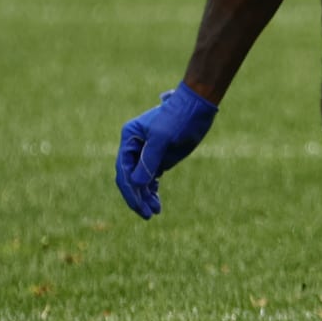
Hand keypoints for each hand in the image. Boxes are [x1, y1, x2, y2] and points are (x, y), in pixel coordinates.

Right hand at [115, 83, 217, 218]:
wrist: (197, 106)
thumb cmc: (179, 117)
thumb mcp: (163, 138)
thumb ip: (149, 160)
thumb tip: (137, 184)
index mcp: (129, 138)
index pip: (124, 169)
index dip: (130, 190)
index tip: (139, 206)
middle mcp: (135, 146)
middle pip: (129, 177)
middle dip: (137, 197)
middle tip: (147, 215)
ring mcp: (147, 153)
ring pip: (140, 181)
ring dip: (145, 197)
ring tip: (154, 212)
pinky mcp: (159, 158)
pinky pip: (151, 179)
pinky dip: (152, 191)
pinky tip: (156, 204)